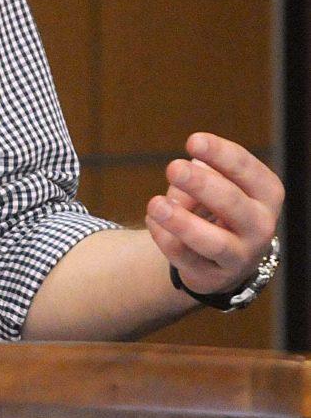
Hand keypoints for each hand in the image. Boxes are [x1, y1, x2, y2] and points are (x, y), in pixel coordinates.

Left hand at [145, 132, 283, 296]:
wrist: (220, 255)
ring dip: (182, 222)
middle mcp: (261, 226)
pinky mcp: (214, 277)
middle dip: (202, 184)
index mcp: (265, 193)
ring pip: (214, 242)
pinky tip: (152, 220)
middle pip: (233, 204)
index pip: (247, 169)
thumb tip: (192, 170)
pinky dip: (164, 237)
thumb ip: (206, 174)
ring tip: (156, 204)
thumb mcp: (217, 182)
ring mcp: (241, 256)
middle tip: (173, 167)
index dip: (220, 153)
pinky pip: (186, 257)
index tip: (193, 141)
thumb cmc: (218, 203)